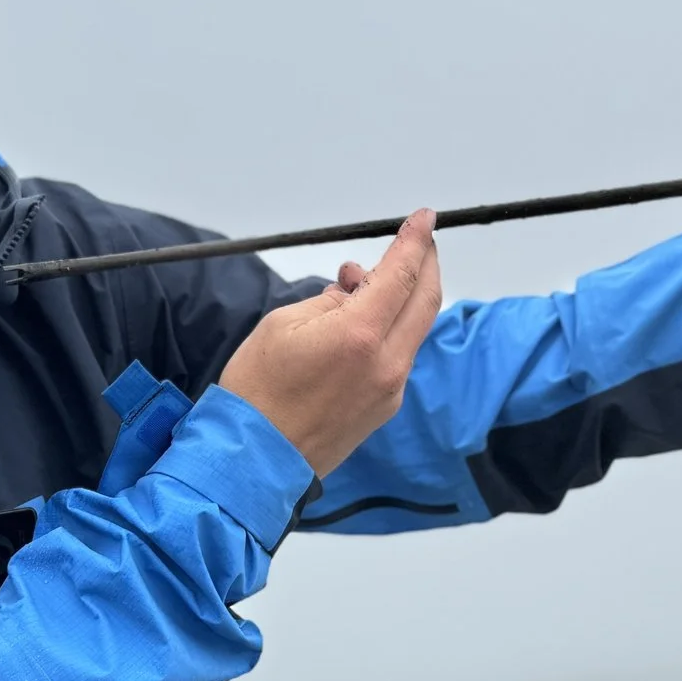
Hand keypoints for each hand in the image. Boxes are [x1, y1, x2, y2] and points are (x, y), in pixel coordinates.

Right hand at [218, 210, 443, 474]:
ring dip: (403, 297)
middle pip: (425, 301)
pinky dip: (392, 327)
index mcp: (360, 336)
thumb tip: (356, 289)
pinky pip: (400, 354)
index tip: (424, 218)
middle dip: (426, 264)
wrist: (255, 462)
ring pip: (414, 328)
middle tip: (418, 240)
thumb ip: (329, 300)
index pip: (403, 275)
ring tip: (362, 280)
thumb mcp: (282, 325)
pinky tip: (362, 319)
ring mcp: (390, 390)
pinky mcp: (385, 408)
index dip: (416, 241)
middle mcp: (387, 364)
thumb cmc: (257, 392)